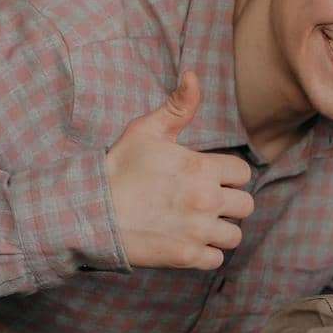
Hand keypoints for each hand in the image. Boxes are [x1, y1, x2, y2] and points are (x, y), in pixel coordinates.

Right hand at [105, 71, 254, 269]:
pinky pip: (217, 259)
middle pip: (245, 205)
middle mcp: (205, 199)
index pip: (242, 173)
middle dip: (228, 203)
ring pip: (234, 234)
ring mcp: (197, 230)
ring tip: (195, 222)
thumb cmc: (118, 169)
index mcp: (201, 168)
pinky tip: (186, 240)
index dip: (225, 175)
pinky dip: (205, 253)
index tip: (204, 177)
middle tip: (201, 202)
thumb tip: (194, 74)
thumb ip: (178, 106)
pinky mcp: (187, 256)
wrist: (87, 211)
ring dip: (219, 230)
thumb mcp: (146, 131)